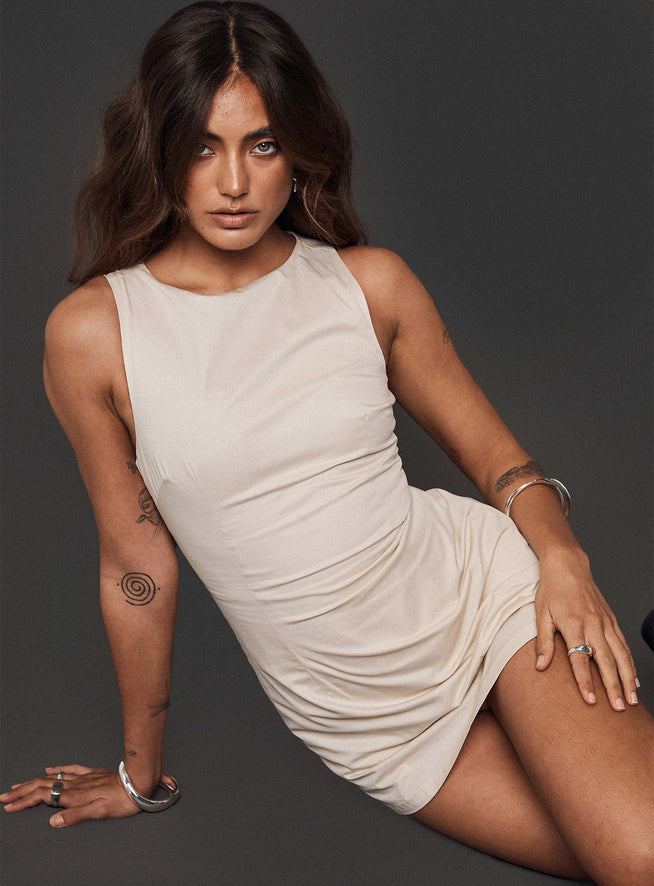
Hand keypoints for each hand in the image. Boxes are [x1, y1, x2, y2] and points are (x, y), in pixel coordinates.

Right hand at [0, 763, 151, 827]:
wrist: (139, 782)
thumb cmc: (122, 800)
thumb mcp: (99, 812)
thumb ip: (75, 816)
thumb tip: (53, 820)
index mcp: (74, 795)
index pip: (42, 797)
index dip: (24, 801)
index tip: (9, 806)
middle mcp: (76, 784)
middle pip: (42, 786)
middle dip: (22, 792)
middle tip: (5, 796)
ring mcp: (83, 777)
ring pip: (53, 778)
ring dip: (34, 782)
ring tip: (20, 785)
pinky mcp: (92, 773)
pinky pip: (71, 769)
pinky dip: (57, 770)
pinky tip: (50, 769)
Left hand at [534, 550, 639, 710]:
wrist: (568, 566)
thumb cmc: (552, 590)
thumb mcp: (541, 615)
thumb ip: (543, 642)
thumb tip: (540, 667)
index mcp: (574, 624)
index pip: (580, 659)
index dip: (585, 681)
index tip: (590, 701)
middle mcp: (593, 624)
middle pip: (606, 661)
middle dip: (614, 687)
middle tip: (619, 708)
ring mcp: (605, 622)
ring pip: (621, 655)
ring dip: (628, 679)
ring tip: (632, 700)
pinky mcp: (612, 620)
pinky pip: (624, 645)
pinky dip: (630, 663)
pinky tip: (634, 679)